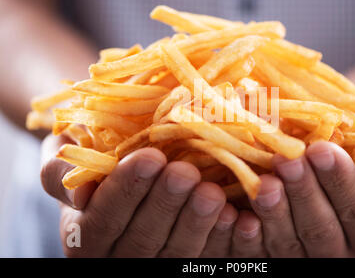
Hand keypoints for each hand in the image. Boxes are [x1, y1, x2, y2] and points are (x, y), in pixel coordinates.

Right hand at [41, 134, 239, 256]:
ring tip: (212, 192)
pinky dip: (216, 238)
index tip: (150, 156)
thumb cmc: (89, 155)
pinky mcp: (180, 259)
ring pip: (172, 253)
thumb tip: (78, 194)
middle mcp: (114, 256)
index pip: (102, 218)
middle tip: (186, 173)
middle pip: (141, 240)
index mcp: (82, 233)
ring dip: (194, 224)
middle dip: (165, 204)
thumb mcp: (63, 155)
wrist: (114, 168)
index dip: (126, 189)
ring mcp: (150, 261)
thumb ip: (60, 172)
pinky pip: (198, 258)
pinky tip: (233, 216)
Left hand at [230, 131, 354, 256]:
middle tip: (287, 161)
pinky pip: (258, 254)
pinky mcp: (270, 252)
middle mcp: (339, 249)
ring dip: (274, 214)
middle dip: (304, 193)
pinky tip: (236, 215)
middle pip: (322, 231)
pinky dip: (246, 237)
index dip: (342, 182)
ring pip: (288, 245)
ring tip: (263, 184)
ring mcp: (302, 254)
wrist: (329, 149)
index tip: (321, 149)